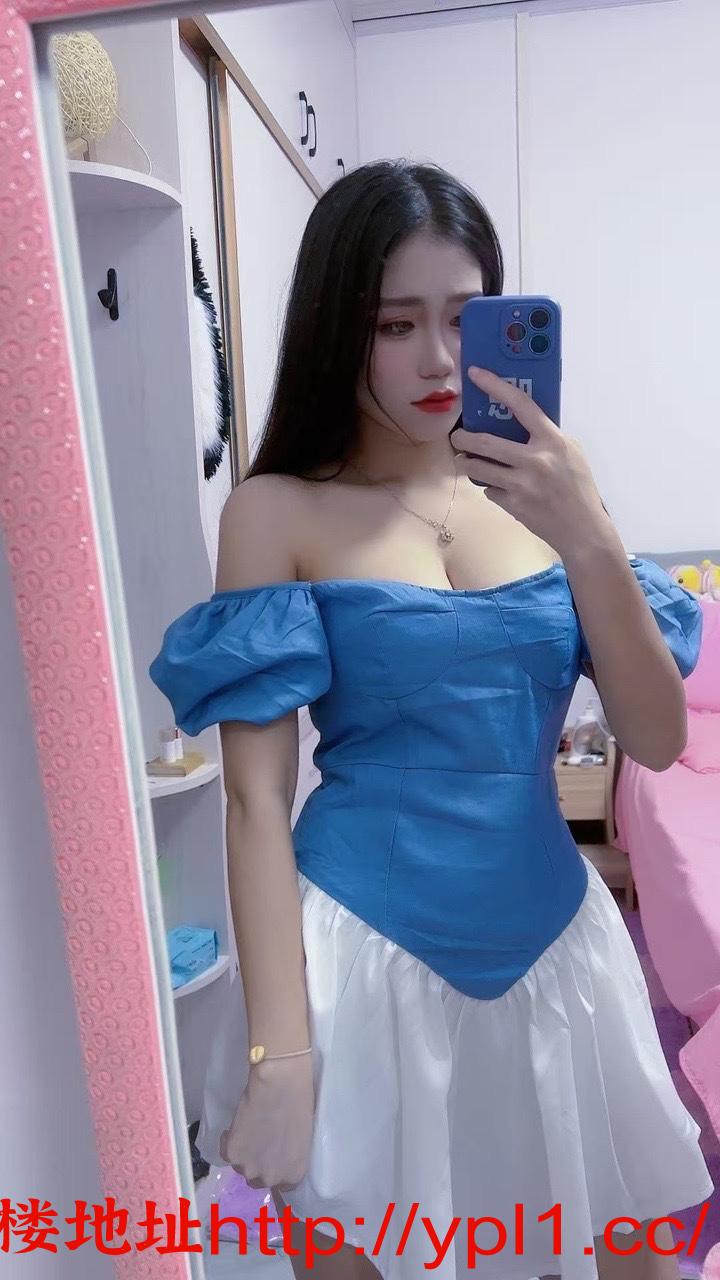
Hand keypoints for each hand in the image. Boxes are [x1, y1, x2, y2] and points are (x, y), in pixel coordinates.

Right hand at [219, 1054, 314, 1192]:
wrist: (280, 1085)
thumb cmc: (299, 1104)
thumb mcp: (302, 1139)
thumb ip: (289, 1156)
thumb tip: (280, 1157)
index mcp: (293, 1175)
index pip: (282, 1186)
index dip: (275, 1169)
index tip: (272, 1157)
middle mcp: (270, 1178)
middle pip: (258, 1179)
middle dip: (258, 1163)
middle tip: (260, 1142)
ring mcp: (248, 1168)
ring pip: (241, 1166)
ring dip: (244, 1153)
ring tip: (250, 1130)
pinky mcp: (231, 1153)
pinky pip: (226, 1151)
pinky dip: (229, 1139)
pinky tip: (238, 1124)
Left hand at [450, 366, 608, 555]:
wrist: (582, 529)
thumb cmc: (578, 487)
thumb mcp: (571, 452)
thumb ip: (546, 436)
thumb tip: (517, 420)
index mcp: (552, 441)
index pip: (521, 405)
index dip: (495, 386)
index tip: (475, 374)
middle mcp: (535, 460)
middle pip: (484, 442)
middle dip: (463, 438)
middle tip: (456, 437)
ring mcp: (522, 485)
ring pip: (477, 468)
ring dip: (467, 463)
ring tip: (467, 461)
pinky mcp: (513, 505)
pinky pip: (489, 490)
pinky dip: (490, 487)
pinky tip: (500, 488)